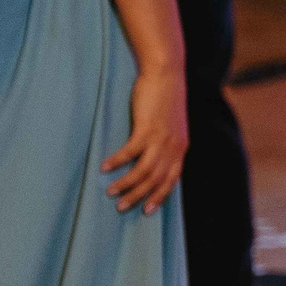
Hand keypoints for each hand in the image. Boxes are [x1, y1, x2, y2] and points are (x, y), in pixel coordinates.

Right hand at [104, 66, 186, 212]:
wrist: (166, 74)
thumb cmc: (164, 99)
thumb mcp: (170, 126)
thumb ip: (164, 144)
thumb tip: (152, 160)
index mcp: (181, 147)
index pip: (172, 179)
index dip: (159, 196)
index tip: (146, 211)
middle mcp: (174, 146)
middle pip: (156, 180)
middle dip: (139, 196)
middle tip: (122, 207)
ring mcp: (162, 138)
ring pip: (144, 171)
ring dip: (126, 184)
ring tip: (110, 192)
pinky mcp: (147, 128)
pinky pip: (130, 152)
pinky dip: (117, 162)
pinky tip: (104, 168)